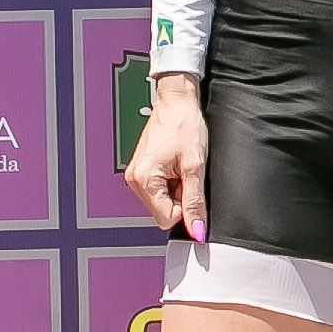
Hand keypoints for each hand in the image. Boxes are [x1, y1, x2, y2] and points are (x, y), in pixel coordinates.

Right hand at [124, 72, 209, 240]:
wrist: (176, 102)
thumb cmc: (183, 124)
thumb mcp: (195, 165)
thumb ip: (195, 201)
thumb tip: (197, 229)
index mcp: (144, 179)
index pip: (167, 218)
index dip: (184, 206)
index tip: (190, 184)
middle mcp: (134, 180)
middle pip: (163, 212)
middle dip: (179, 197)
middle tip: (185, 172)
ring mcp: (136, 175)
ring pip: (161, 202)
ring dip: (175, 190)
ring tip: (179, 166)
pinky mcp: (141, 171)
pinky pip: (158, 190)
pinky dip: (171, 183)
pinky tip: (174, 165)